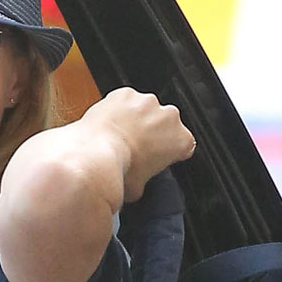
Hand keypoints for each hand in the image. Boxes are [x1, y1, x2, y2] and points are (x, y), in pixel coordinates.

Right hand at [0, 87, 193, 281]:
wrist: (85, 165)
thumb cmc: (70, 158)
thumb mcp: (70, 146)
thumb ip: (78, 149)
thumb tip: (61, 164)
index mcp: (115, 100)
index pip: (132, 110)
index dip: (131, 134)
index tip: (127, 150)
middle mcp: (139, 99)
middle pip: (157, 118)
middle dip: (150, 140)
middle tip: (137, 161)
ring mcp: (160, 114)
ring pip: (172, 131)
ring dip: (162, 149)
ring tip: (147, 168)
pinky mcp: (173, 135)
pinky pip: (183, 147)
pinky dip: (175, 158)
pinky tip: (164, 169)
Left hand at [80, 87, 194, 202]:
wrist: (96, 154)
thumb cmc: (120, 169)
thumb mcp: (138, 188)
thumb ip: (145, 182)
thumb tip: (135, 187)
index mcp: (181, 140)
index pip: (185, 145)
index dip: (171, 151)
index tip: (160, 156)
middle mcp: (169, 116)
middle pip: (165, 124)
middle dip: (153, 133)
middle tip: (135, 148)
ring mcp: (148, 102)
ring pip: (145, 109)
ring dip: (136, 119)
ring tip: (119, 136)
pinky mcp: (126, 93)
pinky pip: (125, 100)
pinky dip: (118, 108)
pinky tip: (109, 124)